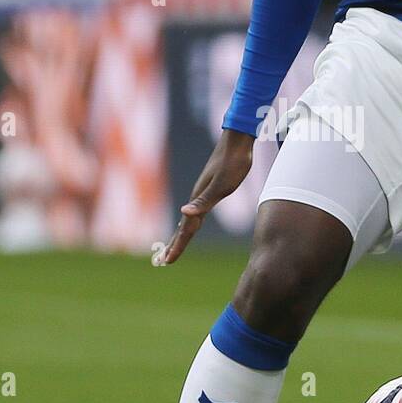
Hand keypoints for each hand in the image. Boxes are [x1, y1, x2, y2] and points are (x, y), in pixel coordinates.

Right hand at [156, 129, 254, 263]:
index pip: (185, 229)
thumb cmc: (233, 163)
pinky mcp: (211, 188)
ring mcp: (202, 193)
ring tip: (174, 246)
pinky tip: (192, 222)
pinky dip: (192, 222)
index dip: (177, 246)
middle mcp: (196, 198)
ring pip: (189, 219)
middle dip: (174, 244)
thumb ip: (203, 201)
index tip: (167, 261)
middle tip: (163, 261)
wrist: (238, 141)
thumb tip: (184, 213)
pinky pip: (197, 211)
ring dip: (181, 234)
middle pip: (183, 227)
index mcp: (198, 199)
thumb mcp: (221, 185)